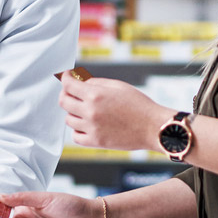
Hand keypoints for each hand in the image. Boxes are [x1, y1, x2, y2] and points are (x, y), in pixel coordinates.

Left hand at [58, 72, 175, 151]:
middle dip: (65, 94)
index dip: (65, 78)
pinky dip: (78, 130)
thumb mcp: (118, 86)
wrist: (152, 127)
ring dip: (73, 113)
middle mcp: (90, 111)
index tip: (66, 76)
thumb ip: (96, 83)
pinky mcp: (96, 142)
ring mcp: (92, 128)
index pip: (69, 85)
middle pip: (64, 102)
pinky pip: (76, 136)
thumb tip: (80, 82)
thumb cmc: (139, 105)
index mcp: (96, 95)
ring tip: (85, 110)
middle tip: (71, 92)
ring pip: (69, 119)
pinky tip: (86, 125)